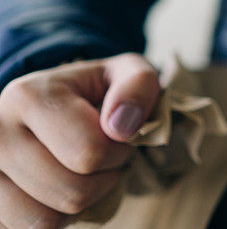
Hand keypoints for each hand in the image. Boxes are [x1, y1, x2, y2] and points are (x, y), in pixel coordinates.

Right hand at [0, 53, 159, 227]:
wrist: (55, 104)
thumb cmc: (97, 91)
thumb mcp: (127, 73)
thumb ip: (138, 86)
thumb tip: (122, 126)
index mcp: (28, 97)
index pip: (90, 153)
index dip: (119, 152)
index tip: (118, 137)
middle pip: (72, 192)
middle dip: (104, 180)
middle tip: (105, 159)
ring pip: (47, 221)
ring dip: (80, 204)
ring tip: (82, 174)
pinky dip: (56, 219)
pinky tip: (59, 190)